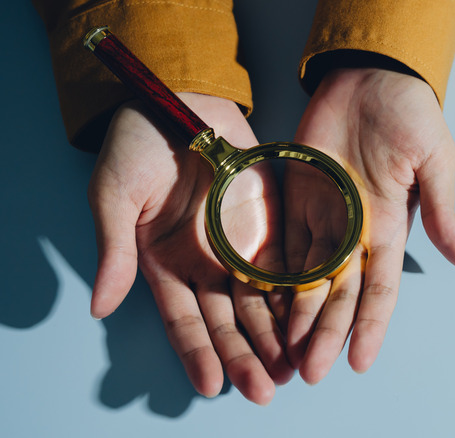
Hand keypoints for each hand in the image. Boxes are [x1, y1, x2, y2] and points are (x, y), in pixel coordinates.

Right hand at [88, 93, 292, 404]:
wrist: (181, 100)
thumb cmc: (137, 146)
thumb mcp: (115, 195)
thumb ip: (113, 250)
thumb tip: (99, 307)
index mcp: (166, 264)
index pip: (184, 320)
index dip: (198, 352)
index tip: (213, 385)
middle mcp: (206, 264)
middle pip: (229, 320)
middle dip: (247, 355)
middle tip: (267, 389)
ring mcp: (240, 245)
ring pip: (262, 300)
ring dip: (278, 334)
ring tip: (295, 366)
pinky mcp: (270, 223)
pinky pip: (287, 262)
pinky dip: (299, 291)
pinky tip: (312, 318)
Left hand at [284, 68, 454, 382]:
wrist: (370, 75)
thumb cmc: (411, 114)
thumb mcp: (435, 160)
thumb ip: (440, 210)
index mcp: (389, 228)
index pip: (379, 290)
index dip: (370, 327)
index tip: (359, 362)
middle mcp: (355, 232)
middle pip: (338, 294)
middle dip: (325, 333)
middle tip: (309, 371)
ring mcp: (323, 217)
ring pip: (307, 277)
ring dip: (296, 315)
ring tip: (282, 351)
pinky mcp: (296, 198)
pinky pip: (281, 242)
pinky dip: (271, 274)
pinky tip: (262, 304)